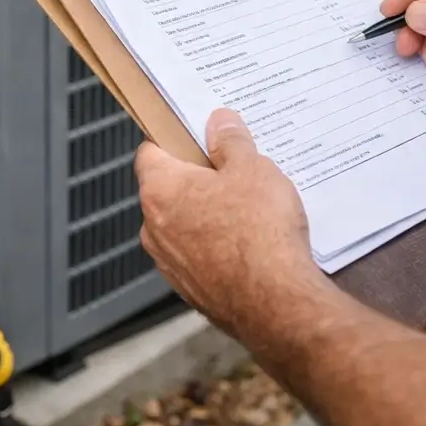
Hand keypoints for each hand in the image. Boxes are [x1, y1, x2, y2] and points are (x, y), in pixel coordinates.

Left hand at [135, 109, 330, 341]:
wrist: (274, 303)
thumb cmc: (260, 231)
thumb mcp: (252, 169)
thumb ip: (231, 142)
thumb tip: (219, 122)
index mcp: (160, 190)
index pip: (150, 152)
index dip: (175, 140)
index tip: (199, 135)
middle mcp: (154, 228)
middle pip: (168, 189)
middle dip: (198, 179)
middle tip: (235, 171)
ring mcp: (170, 264)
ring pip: (184, 226)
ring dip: (208, 215)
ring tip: (249, 210)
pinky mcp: (191, 290)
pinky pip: (199, 256)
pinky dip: (217, 247)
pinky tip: (250, 245)